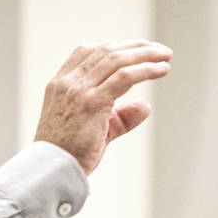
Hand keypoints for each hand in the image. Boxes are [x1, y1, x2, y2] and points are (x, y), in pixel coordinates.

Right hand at [34, 41, 172, 174]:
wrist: (52, 171)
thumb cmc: (69, 154)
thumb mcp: (94, 129)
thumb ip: (119, 116)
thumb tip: (145, 106)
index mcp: (60, 83)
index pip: (88, 52)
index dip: (115, 47)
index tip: (137, 48)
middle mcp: (68, 82)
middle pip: (106, 51)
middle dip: (136, 47)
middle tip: (160, 50)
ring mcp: (79, 91)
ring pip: (117, 60)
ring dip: (145, 54)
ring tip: (165, 56)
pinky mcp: (93, 102)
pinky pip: (124, 77)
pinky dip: (146, 70)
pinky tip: (161, 70)